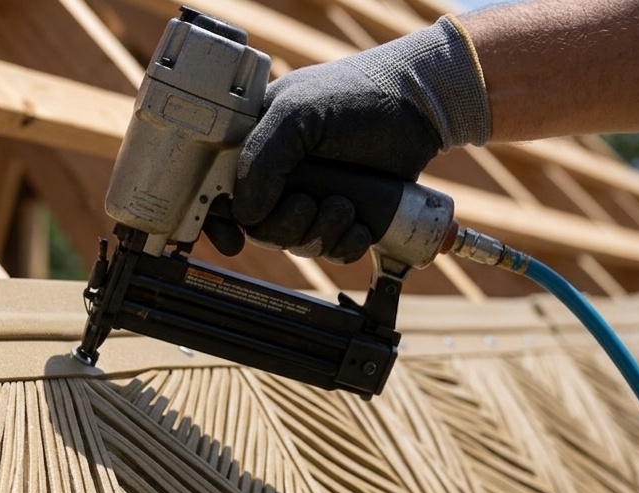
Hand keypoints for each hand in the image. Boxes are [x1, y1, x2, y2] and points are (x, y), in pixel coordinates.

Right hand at [204, 16, 488, 262]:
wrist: (421, 108)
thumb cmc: (358, 95)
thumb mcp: (297, 114)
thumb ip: (261, 159)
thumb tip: (244, 214)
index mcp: (254, 145)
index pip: (218, 191)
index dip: (218, 221)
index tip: (232, 241)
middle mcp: (278, 175)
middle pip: (258, 228)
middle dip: (285, 226)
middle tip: (310, 204)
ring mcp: (310, 197)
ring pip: (294, 243)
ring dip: (320, 233)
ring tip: (346, 206)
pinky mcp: (342, 216)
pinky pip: (330, 250)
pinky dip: (344, 245)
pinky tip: (360, 225)